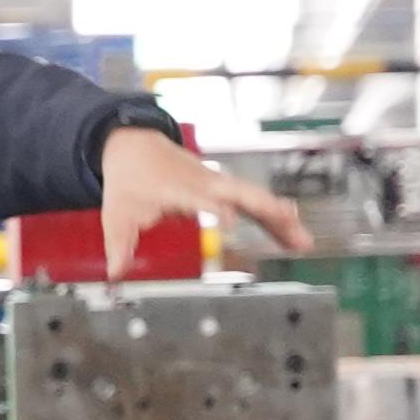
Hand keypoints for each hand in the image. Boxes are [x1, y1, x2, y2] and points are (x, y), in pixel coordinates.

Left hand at [96, 126, 306, 262]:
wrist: (134, 146)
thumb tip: (116, 273)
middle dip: (265, 207)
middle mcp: (204, 182)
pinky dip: (274, 219)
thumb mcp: (117, 212)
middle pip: (240, 192)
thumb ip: (119, 244)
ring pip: (254, 199)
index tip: (230, 220)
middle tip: (289, 223)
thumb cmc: (130, 179)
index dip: (214, 207)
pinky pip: (254, 204)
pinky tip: (295, 236)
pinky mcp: (224, 188)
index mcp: (179, 187)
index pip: (199, 197)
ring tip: (303, 241)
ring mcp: (218, 183)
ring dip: (279, 218)